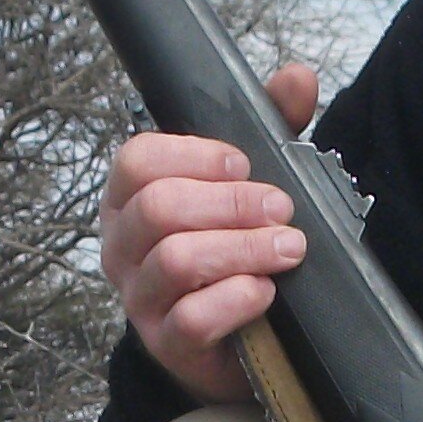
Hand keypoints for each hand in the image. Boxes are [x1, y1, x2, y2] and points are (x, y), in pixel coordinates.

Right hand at [97, 62, 320, 403]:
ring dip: (242, 248)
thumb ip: (270, 127)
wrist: (236, 335)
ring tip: (288, 247)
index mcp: (131, 197)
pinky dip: (237, 299)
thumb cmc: (233, 245)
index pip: (138, 160)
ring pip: (175, 260)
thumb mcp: (250, 181)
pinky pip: (192, 318)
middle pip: (158, 207)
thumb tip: (298, 77)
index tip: (243, 163)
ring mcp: (140, 297)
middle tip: (281, 207)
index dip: (193, 155)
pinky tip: (266, 291)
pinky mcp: (167, 344)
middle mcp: (123, 245)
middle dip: (230, 203)